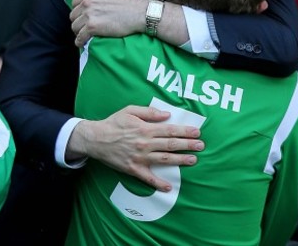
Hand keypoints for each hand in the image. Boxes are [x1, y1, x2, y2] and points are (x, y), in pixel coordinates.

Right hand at [67, 105, 203, 191]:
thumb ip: (149, 112)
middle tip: (201, 146)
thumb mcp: (130, 110)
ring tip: (193, 160)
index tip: (196, 132)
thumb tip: (167, 115)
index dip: (184, 131)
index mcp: (145, 129)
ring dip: (180, 160)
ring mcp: (140, 157)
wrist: (96, 139)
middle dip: (188, 145)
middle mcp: (145, 143)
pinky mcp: (133, 168)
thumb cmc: (114, 123)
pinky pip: (147, 178)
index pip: (170, 130)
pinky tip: (168, 187)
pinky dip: (158, 183)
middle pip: (171, 145)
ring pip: (164, 159)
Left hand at [70, 0, 147, 46]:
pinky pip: (80, 37)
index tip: (83, 15)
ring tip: (83, 34)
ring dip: (78, 31)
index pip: (75, 2)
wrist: (138, 12)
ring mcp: (89, 15)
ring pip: (75, 26)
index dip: (78, 9)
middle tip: (84, 25)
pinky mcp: (92, 27)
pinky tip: (81, 43)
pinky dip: (79, 41)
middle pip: (73, 15)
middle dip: (77, 20)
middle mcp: (87, 2)